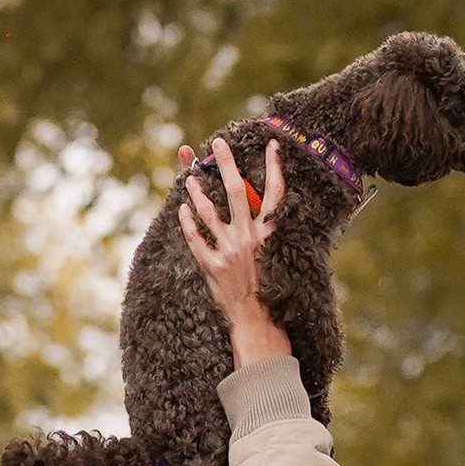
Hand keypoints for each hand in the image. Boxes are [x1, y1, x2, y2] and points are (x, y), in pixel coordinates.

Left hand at [177, 134, 290, 366]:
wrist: (259, 323)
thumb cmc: (273, 291)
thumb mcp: (282, 258)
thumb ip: (274, 233)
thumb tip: (274, 212)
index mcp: (271, 235)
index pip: (276, 193)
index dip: (275, 167)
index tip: (272, 145)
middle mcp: (250, 238)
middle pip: (238, 191)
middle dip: (227, 163)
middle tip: (218, 142)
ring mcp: (229, 251)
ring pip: (210, 211)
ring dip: (198, 190)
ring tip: (189, 176)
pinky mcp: (212, 265)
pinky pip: (195, 237)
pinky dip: (187, 221)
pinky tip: (182, 208)